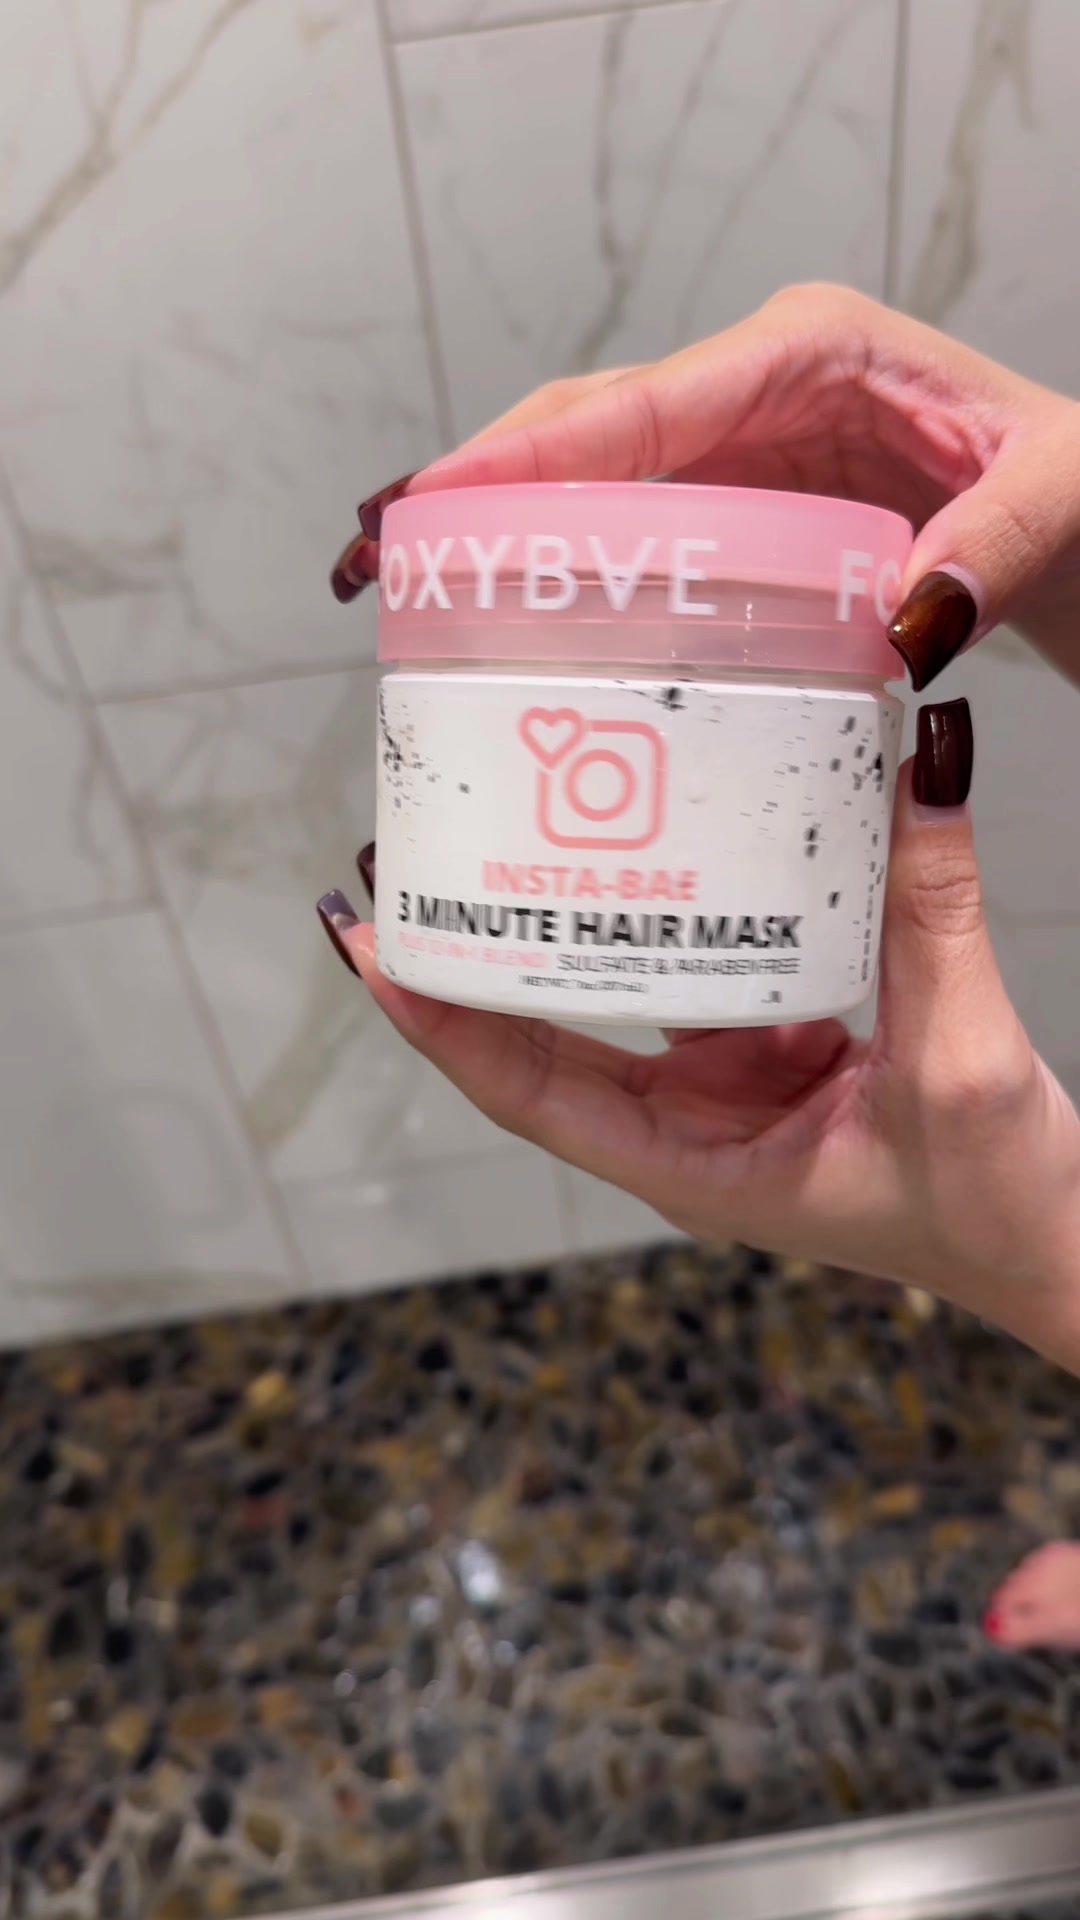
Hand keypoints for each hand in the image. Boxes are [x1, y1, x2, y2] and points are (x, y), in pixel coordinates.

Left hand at [321, 704, 1079, 1373]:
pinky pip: (704, 967)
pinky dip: (675, 907)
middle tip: (403, 858)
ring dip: (563, 920)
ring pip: (619, 991)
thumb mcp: (960, 1059)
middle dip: (471, 955)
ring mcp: (727, 1085)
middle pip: (544, 1036)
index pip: (528, 1090)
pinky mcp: (775, 1049)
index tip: (368, 944)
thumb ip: (931, 912)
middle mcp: (687, 1125)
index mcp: (693, 1164)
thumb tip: (919, 761)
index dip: (441, 1021)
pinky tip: (657, 834)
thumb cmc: (996, 1203)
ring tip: (506, 818)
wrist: (1060, 1246)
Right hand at [401, 283, 1079, 689]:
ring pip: (588, 476)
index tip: (439, 500)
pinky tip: (496, 614)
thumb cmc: (1062, 479)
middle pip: (585, 428)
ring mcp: (733, 445)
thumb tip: (907, 618)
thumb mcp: (1056, 492)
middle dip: (476, 487)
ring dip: (496, 528)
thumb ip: (995, 542)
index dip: (535, 456)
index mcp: (811, 352)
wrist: (1064, 514)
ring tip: (399, 589)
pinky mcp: (727, 500)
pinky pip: (625, 526)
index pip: (648, 403)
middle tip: (379, 556)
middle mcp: (753, 389)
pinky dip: (556, 564)